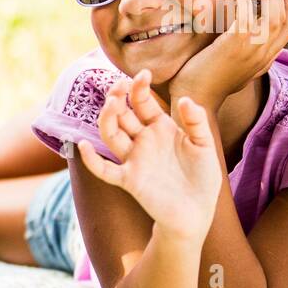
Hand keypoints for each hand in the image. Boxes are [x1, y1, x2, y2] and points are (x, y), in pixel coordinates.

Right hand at [77, 69, 223, 241]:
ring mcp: (134, 160)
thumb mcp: (205, 145)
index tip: (142, 74)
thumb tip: (185, 99)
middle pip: (121, 114)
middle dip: (117, 97)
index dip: (139, 88)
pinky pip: (105, 170)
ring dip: (107, 119)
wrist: (197, 212)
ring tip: (111, 104)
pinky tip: (82, 146)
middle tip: (118, 85)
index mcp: (160, 128)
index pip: (142, 102)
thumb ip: (196, 122)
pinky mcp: (129, 180)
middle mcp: (143, 141)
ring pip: (111, 136)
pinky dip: (91, 160)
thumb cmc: (202, 179)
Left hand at [172, 0, 287, 109]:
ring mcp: (251, 50)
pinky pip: (248, 15)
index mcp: (264, 61)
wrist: (195, 97)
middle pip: (284, 20)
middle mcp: (263, 55)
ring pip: (273, 16)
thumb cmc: (208, 84)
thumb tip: (250, 43)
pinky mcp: (235, 44)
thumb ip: (249, 58)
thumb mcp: (237, 72)